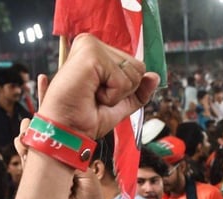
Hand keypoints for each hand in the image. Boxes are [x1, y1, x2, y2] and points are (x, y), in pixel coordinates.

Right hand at [38, 34, 157, 140]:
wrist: (68, 131)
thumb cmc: (85, 118)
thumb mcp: (120, 104)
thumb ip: (139, 90)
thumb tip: (155, 76)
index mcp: (96, 50)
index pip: (135, 65)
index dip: (126, 88)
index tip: (100, 95)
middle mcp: (92, 43)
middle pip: (138, 67)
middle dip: (123, 91)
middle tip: (96, 96)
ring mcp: (91, 46)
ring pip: (134, 72)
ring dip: (117, 93)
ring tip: (93, 94)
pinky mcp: (91, 55)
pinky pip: (122, 80)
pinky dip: (112, 96)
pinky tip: (91, 93)